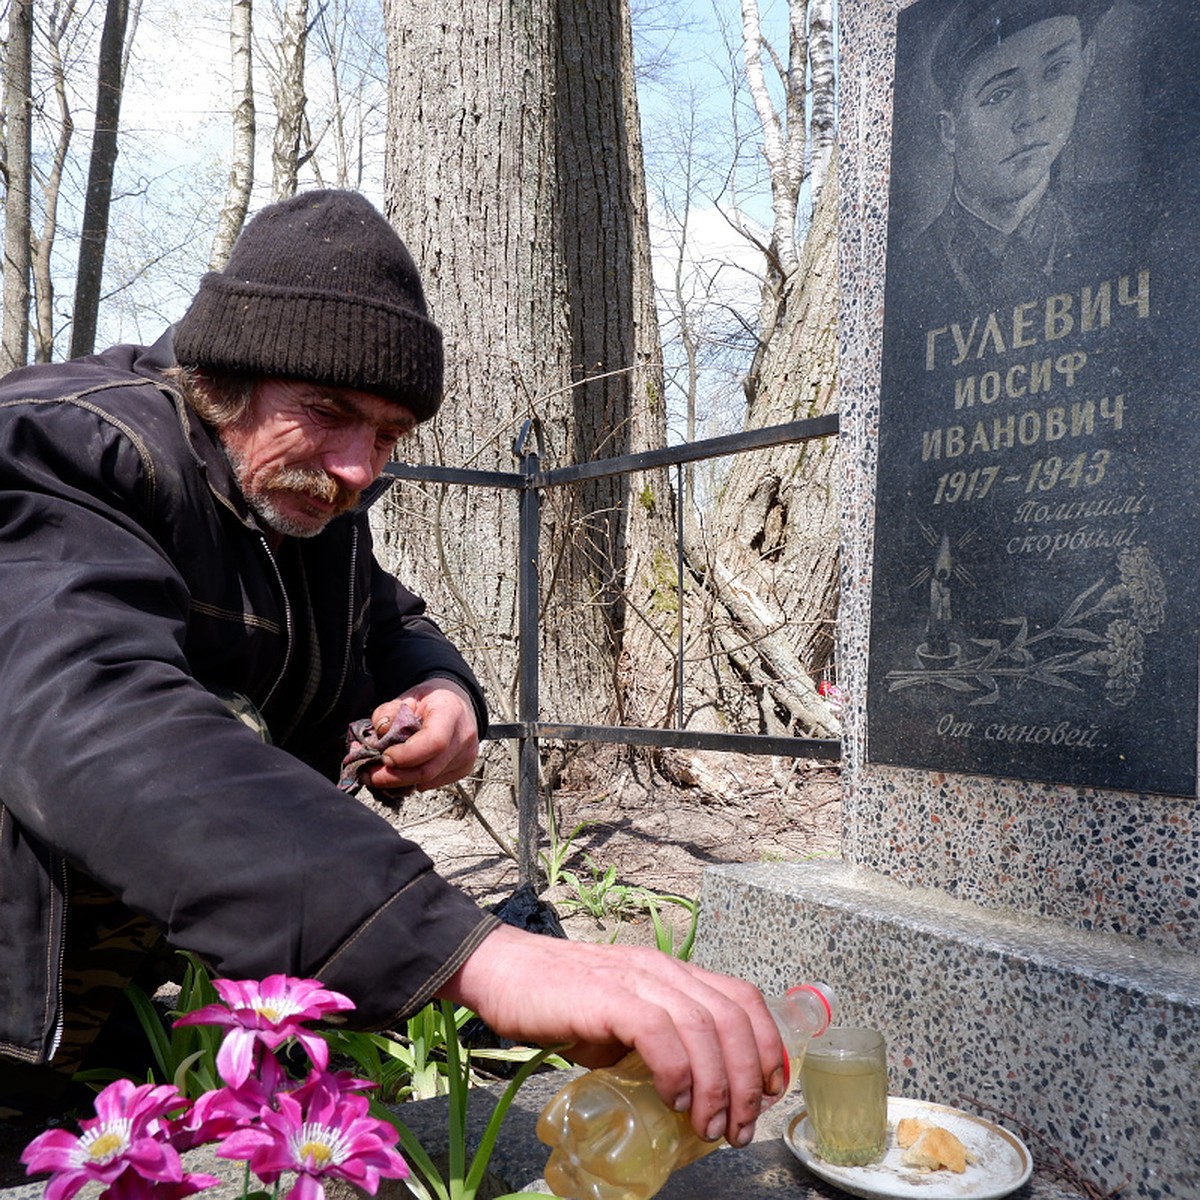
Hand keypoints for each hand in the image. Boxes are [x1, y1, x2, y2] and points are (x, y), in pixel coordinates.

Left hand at [362, 679, 478, 792]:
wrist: (455, 703)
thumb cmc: (431, 700)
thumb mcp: (406, 697)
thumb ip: (389, 712)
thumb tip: (380, 735)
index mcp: (450, 712)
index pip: (434, 742)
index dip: (406, 755)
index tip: (384, 756)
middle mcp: (463, 737)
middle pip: (428, 770)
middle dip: (394, 777)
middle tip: (370, 775)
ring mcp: (466, 756)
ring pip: (428, 781)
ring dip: (400, 780)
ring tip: (382, 771)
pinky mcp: (463, 769)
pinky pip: (432, 784)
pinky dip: (413, 780)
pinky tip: (404, 770)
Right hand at [440, 923, 785, 1147]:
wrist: (505, 973)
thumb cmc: (561, 1001)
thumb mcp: (624, 1019)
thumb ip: (658, 1042)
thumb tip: (690, 1094)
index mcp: (673, 973)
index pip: (742, 998)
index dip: (766, 1044)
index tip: (770, 1090)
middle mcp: (664, 970)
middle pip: (732, 1018)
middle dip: (748, 1080)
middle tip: (739, 1127)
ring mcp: (637, 979)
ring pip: (703, 1027)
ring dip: (718, 1087)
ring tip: (709, 1128)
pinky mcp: (609, 996)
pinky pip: (659, 1032)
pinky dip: (677, 1071)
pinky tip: (673, 1100)